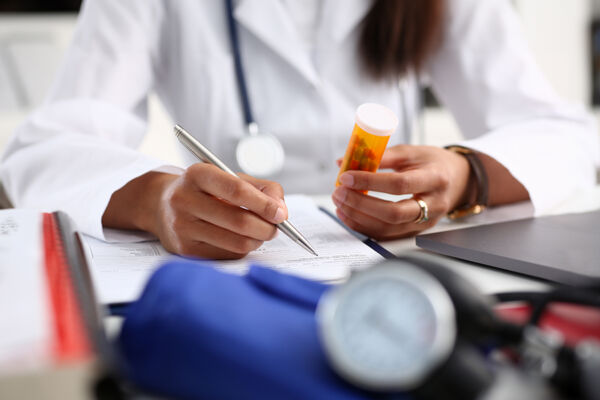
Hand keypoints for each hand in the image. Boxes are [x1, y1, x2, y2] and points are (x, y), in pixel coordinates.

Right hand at [104, 164, 287, 258]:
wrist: (163, 205)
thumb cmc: (206, 190)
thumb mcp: (232, 178)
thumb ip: (263, 189)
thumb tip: (281, 211)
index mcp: (198, 175)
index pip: (237, 190)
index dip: (263, 204)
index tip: (281, 214)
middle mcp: (184, 199)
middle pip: (239, 221)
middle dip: (266, 227)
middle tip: (275, 227)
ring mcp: (182, 227)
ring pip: (236, 242)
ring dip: (257, 240)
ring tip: (259, 232)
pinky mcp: (184, 249)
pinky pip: (228, 254)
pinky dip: (242, 249)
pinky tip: (239, 239)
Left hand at [332, 145, 470, 239]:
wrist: (459, 180)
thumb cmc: (433, 163)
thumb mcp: (412, 151)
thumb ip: (381, 155)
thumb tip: (346, 161)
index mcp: (434, 178)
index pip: (399, 184)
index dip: (370, 181)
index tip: (346, 176)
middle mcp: (433, 204)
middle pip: (393, 213)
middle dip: (361, 204)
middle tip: (339, 192)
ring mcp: (425, 222)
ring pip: (388, 228)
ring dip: (358, 217)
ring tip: (339, 203)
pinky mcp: (415, 232)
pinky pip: (386, 235)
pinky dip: (363, 226)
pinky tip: (348, 215)